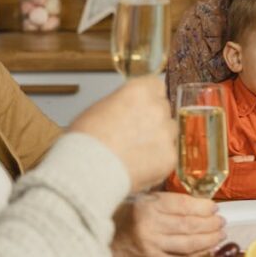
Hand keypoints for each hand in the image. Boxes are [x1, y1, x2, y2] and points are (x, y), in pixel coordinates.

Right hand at [69, 76, 175, 192]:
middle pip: (163, 109)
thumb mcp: (99, 108)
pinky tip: (138, 166)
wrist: (87, 170)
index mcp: (140, 91)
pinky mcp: (170, 156)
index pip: (156, 86)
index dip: (148, 97)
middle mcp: (158, 108)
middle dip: (152, 119)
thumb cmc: (85, 140)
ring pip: (169, 132)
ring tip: (135, 152)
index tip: (142, 107)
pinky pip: (168, 155)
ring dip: (158, 139)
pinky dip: (157, 161)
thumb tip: (129, 107)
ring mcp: (166, 132)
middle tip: (135, 133)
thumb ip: (122, 103)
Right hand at [111, 192, 224, 256]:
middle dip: (211, 224)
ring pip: (189, 245)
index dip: (204, 207)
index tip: (214, 207)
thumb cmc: (126, 216)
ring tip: (219, 235)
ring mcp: (150, 247)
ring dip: (209, 240)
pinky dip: (197, 255)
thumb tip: (201, 204)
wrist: (106, 238)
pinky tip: (206, 249)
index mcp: (148, 206)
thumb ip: (168, 201)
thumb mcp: (144, 200)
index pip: (184, 205)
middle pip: (190, 225)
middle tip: (221, 222)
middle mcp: (149, 227)